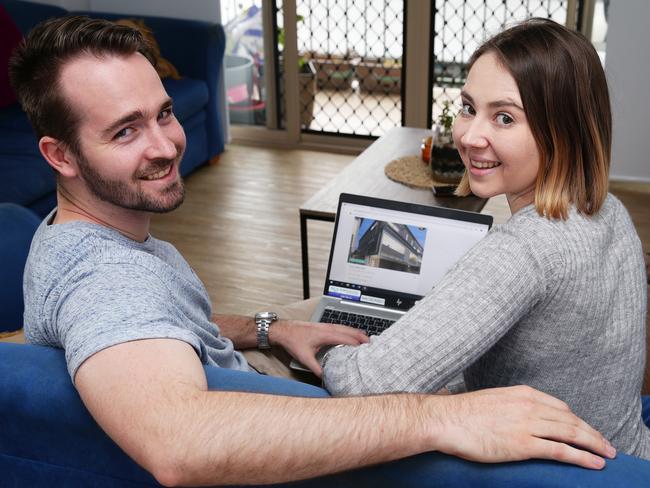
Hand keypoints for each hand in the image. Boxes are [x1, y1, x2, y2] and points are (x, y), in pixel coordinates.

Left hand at [269, 320, 367, 376]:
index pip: (346, 338)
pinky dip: (348, 330)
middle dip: (361, 336)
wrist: (283, 330)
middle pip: (348, 331)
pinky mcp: (323, 325)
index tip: (366, 349)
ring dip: (356, 332)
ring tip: (366, 337)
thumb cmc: (293, 341)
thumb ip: (317, 369)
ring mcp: (325, 325)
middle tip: (371, 343)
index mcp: (325, 334)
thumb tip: (326, 378)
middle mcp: (327, 328)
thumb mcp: (305, 358)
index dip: (357, 343)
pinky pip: (340, 326)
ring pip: (345, 327)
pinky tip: (350, 332)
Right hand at [431, 385, 615, 468]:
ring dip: (594, 444)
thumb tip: (514, 417)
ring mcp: (528, 424)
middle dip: (592, 433)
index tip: (585, 430)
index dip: (577, 420)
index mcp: (522, 393)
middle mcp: (529, 406)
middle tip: (607, 444)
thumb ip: (510, 406)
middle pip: (571, 420)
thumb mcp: (492, 400)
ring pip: (572, 433)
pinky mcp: (524, 445)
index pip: (560, 407)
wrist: (446, 419)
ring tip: (607, 454)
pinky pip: (561, 450)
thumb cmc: (462, 413)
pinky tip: (594, 463)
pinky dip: (582, 457)